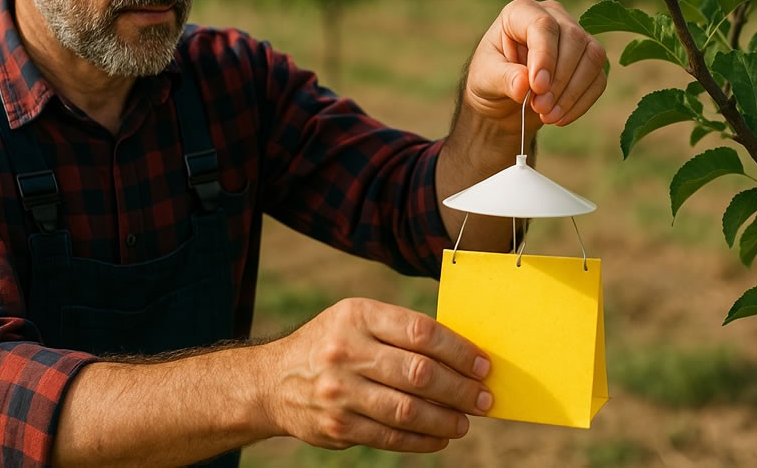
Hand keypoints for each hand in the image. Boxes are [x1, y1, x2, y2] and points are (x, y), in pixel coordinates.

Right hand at [262, 298, 491, 451]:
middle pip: (418, 373)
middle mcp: (346, 351)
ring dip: (446, 418)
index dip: (458, 351)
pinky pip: (391, 436)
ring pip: (407, 410)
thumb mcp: (356, 320)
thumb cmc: (332, 344)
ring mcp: (339, 391)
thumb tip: (461, 355)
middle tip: (483, 398)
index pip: (420, 332)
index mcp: (357, 315)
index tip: (483, 365)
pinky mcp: (337, 426)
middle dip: (460, 388)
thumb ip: (400, 331)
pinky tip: (440, 436)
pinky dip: (422, 440)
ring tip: (466, 420)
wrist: (273, 381)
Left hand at [465, 0, 606, 126]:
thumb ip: (503, 78)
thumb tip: (523, 84)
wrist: (502, 99)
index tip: (537, 87)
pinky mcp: (589, 60)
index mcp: (521, 12)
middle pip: (573, 39)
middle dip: (559, 79)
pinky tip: (560, 118)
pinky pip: (598, 78)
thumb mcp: (485, 79)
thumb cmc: (490, 79)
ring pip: (592, 57)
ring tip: (548, 116)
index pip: (542, 25)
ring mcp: (576, 36)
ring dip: (573, 92)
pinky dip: (582, 102)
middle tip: (540, 107)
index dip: (544, 56)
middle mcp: (553, 16)